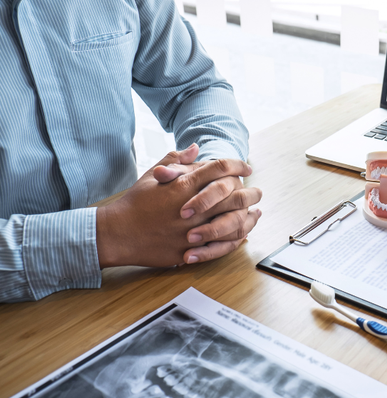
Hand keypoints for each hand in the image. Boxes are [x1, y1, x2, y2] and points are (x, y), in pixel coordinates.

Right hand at [96, 147, 259, 266]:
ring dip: (248, 217)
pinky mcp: (190, 250)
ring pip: (233, 223)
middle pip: (234, 196)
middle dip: (250, 192)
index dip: (237, 165)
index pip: (220, 169)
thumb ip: (176, 160)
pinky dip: (235, 240)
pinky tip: (243, 234)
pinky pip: (221, 246)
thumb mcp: (152, 176)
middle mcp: (192, 208)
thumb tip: (195, 147)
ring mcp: (192, 231)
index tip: (246, 167)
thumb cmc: (134, 203)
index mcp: (183, 186)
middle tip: (258, 191)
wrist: (117, 233)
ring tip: (255, 212)